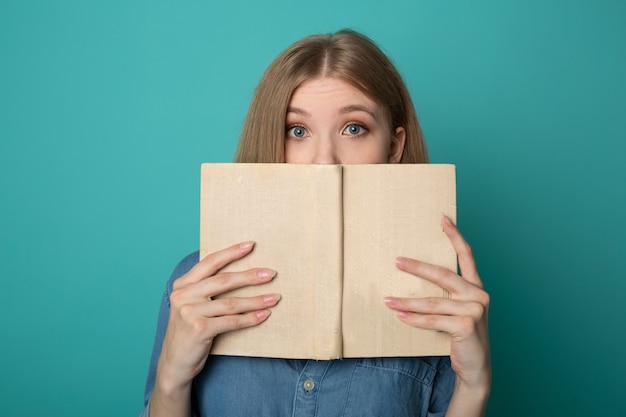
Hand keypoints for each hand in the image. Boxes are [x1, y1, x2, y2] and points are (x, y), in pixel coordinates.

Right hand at [157, 241, 280, 390]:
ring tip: (274, 297)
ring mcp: (189, 312)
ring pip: (231, 303)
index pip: (210, 262)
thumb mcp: (191, 305)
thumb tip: (241, 273)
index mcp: (182, 284)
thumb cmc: (189, 332)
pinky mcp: (199, 329)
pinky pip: (231, 321)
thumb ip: (205, 289)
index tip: (250, 245)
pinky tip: (264, 315)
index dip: (231, 252)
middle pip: (223, 280)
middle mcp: (183, 295)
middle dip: (250, 276)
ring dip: (256, 300)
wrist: (174, 363)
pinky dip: (250, 319)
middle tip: (271, 273)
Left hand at [384, 216, 490, 391]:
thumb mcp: (458, 311)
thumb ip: (447, 296)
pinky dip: (413, 319)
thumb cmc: (462, 336)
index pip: (467, 255)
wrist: (476, 367)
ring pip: (432, 302)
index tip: (443, 218)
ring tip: (387, 299)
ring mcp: (474, 311)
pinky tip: (399, 315)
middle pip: (443, 275)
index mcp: (476, 287)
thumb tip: (414, 278)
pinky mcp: (466, 326)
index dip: (455, 236)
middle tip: (396, 261)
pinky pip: (432, 320)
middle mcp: (478, 295)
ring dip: (406, 301)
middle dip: (418, 267)